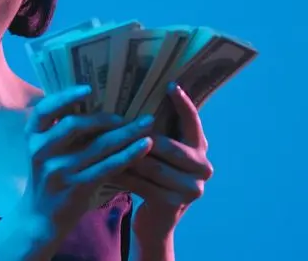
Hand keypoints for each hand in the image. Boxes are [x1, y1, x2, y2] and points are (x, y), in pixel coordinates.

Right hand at [19, 85, 155, 235]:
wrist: (40, 218)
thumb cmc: (49, 178)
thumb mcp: (44, 152)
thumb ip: (60, 131)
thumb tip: (94, 102)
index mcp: (33, 137)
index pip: (44, 110)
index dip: (65, 97)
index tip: (89, 88)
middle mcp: (41, 151)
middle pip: (75, 125)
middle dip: (106, 117)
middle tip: (132, 113)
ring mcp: (58, 170)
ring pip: (97, 146)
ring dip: (126, 133)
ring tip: (147, 124)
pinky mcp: (76, 187)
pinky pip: (107, 167)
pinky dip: (128, 155)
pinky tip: (144, 147)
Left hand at [114, 83, 213, 237]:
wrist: (157, 221)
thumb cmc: (154, 178)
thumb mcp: (161, 154)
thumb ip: (158, 132)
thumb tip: (138, 96)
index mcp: (201, 149)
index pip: (193, 122)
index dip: (183, 104)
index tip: (170, 85)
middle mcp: (203, 168)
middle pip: (169, 146)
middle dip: (141, 137)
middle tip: (117, 124)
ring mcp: (192, 189)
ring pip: (153, 166)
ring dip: (127, 155)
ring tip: (104, 143)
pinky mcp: (174, 204)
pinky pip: (143, 184)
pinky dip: (123, 175)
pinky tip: (104, 168)